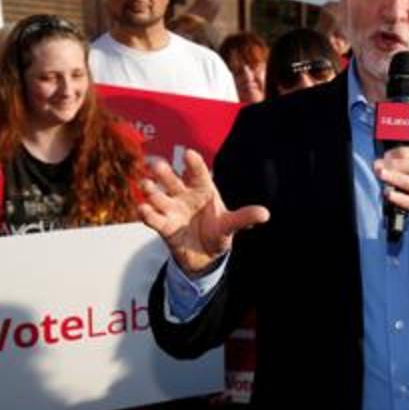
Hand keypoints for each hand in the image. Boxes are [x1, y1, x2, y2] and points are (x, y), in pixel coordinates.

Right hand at [138, 151, 268, 275]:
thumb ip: (244, 218)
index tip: (189, 154)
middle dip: (164, 173)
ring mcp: (172, 209)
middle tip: (157, 164)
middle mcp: (184, 195)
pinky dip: (147, 214)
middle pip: (172, 180)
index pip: (197, 173)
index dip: (193, 163)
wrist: (204, 256)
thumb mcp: (230, 225)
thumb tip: (265, 214)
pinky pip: (153, 219)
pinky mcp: (163, 226)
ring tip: (146, 185)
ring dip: (151, 190)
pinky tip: (143, 209)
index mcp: (202, 189)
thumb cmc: (218, 231)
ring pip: (158, 196)